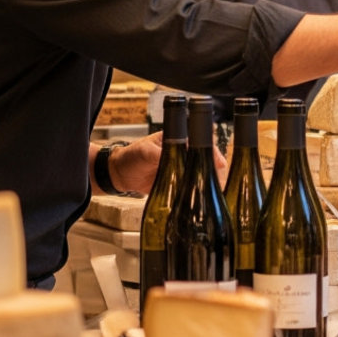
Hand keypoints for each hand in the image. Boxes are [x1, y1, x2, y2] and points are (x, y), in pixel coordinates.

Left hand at [107, 132, 228, 194]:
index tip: (218, 162)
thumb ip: (159, 154)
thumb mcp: (145, 152)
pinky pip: (188, 185)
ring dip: (205, 180)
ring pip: (197, 172)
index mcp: (177, 140)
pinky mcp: (175, 182)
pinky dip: (195, 190)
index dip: (211, 152)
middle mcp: (181, 153)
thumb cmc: (131, 156)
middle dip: (213, 167)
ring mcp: (179, 168)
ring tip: (212, 189)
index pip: (199, 142)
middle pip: (203, 158)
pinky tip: (201, 196)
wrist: (118, 175)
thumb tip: (173, 158)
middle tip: (218, 178)